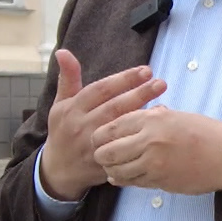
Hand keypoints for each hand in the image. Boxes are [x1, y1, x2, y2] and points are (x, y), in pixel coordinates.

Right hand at [39, 50, 166, 200]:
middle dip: (139, 93)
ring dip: (142, 113)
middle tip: (161, 82)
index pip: (100, 90)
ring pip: (120, 127)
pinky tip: (155, 127)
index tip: (146, 70)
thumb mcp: (60, 103)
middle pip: (114, 107)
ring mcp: (93, 145)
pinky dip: (139, 137)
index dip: (123, 79)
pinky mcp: (103, 162)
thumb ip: (68, 78)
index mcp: (72, 109)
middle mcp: (82, 125)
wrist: (58, 169)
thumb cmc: (64, 130)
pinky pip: (124, 148)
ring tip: (163, 100)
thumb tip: (63, 51)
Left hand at [93, 104, 221, 194]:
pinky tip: (123, 178)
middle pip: (107, 151)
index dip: (100, 135)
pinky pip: (132, 182)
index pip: (111, 127)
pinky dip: (124, 181)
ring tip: (113, 168)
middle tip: (102, 156)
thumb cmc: (206, 133)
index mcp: (153, 119)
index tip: (99, 139)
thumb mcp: (178, 116)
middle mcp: (149, 140)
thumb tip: (135, 118)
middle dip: (101, 155)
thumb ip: (153, 117)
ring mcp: (154, 163)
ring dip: (111, 170)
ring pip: (116, 170)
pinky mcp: (160, 180)